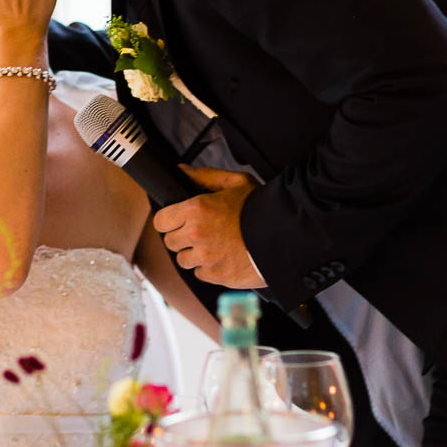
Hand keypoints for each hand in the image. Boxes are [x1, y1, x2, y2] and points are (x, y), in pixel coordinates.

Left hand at [152, 166, 266, 288]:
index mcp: (196, 209)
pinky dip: (209, 268)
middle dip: (182, 237)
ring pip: (183, 260)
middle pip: (170, 242)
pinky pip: (200, 274)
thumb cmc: (261, 208)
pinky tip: (224, 256)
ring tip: (214, 245)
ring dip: (194, 254)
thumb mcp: (236, 182)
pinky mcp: (216, 275)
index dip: (169, 220)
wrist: (285, 235)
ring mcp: (206, 257)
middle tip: (201, 231)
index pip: (161, 221)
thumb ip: (205, 176)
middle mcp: (197, 234)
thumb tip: (182, 171)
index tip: (177, 220)